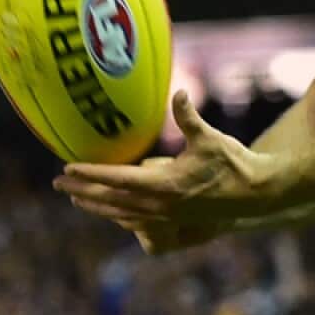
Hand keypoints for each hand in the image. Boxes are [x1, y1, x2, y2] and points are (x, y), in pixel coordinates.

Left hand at [53, 91, 295, 241]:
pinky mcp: (173, 222)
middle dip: (83, 190)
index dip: (91, 173)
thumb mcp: (210, 138)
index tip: (67, 168)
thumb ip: (189, 117)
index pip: (117, 178)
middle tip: (58, 182)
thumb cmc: (233, 163)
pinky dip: (116, 214)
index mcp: (165, 184)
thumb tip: (179, 93)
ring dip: (95, 205)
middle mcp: (160, 204)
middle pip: (111, 199)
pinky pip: (135, 220)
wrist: (255, 195)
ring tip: (75, 198)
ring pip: (120, 213)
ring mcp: (165, 217)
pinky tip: (109, 210)